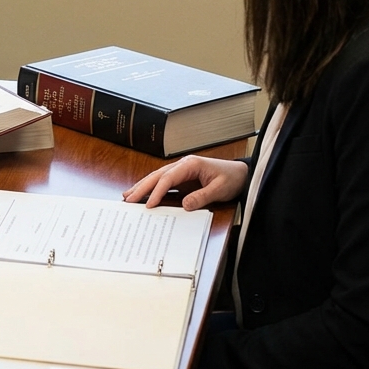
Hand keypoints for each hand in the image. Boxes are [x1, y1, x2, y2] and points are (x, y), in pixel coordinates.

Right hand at [122, 155, 247, 210]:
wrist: (241, 174)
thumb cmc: (232, 178)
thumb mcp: (220, 189)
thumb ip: (202, 196)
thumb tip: (185, 205)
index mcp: (190, 164)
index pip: (168, 178)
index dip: (157, 191)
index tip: (149, 204)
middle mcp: (182, 165)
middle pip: (157, 176)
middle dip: (142, 187)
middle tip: (128, 199)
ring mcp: (180, 171)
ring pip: (157, 178)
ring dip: (142, 187)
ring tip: (127, 196)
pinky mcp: (181, 179)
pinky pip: (163, 183)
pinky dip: (151, 189)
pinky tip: (141, 194)